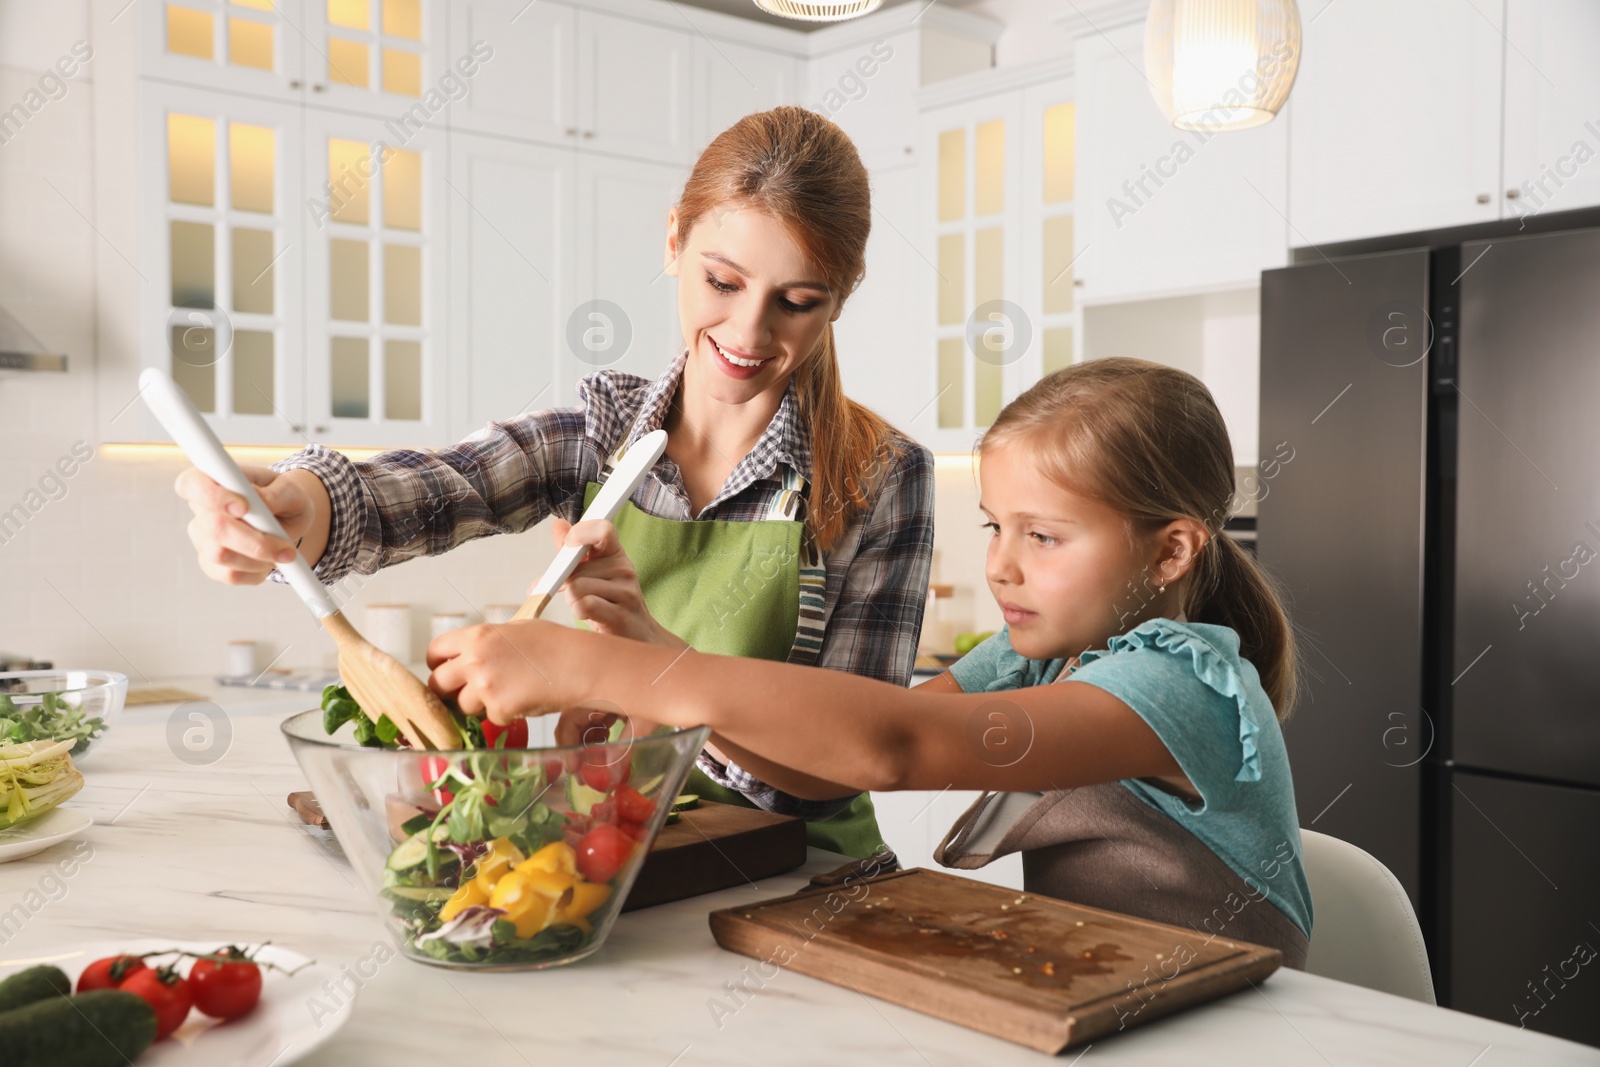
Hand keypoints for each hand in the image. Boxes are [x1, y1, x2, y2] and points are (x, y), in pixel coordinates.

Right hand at [175, 465, 314, 584]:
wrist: (289, 522)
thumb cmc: (285, 499)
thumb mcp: (292, 490)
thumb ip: (277, 494)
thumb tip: (261, 501)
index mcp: (213, 480)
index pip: (193, 484)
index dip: (212, 496)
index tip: (244, 507)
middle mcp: (200, 510)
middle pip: (214, 528)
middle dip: (254, 542)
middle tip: (286, 548)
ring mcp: (202, 539)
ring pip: (220, 555)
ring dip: (260, 558)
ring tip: (282, 551)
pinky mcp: (211, 564)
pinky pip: (229, 575)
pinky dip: (257, 572)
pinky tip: (270, 561)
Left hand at [426, 619, 589, 724]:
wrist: (580, 665)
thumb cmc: (556, 644)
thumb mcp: (516, 630)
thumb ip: (488, 642)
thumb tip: (472, 653)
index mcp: (477, 636)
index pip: (435, 651)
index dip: (437, 664)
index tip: (443, 670)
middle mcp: (474, 660)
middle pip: (438, 684)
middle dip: (449, 691)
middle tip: (467, 692)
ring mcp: (484, 686)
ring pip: (463, 706)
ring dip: (480, 705)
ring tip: (508, 693)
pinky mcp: (499, 708)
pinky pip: (491, 718)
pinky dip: (505, 714)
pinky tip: (525, 700)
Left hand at [546, 518, 684, 647]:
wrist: (639, 636)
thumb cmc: (612, 604)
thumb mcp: (596, 574)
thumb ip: (574, 552)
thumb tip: (558, 525)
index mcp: (616, 555)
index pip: (602, 529)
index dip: (580, 533)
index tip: (568, 545)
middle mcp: (624, 570)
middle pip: (576, 568)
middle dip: (563, 583)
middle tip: (571, 593)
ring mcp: (625, 593)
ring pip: (576, 587)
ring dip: (571, 600)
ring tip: (583, 607)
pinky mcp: (620, 615)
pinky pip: (584, 605)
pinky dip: (578, 611)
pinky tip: (586, 615)